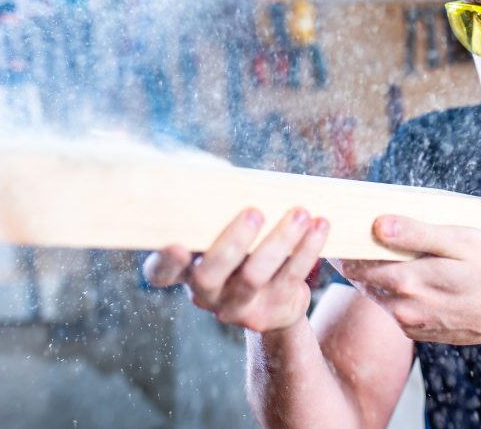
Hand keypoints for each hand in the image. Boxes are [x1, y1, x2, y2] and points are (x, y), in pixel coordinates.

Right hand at [142, 207, 329, 332]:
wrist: (273, 299)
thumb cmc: (241, 244)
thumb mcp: (222, 226)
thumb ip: (213, 202)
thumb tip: (216, 169)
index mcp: (185, 269)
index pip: (160, 273)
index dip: (165, 262)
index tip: (176, 245)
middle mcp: (205, 293)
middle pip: (209, 274)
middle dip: (232, 242)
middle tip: (254, 212)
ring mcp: (236, 307)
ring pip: (254, 277)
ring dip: (280, 241)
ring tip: (300, 212)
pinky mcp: (271, 312)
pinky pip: (291, 279)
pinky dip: (308, 249)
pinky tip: (320, 226)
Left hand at [332, 215, 480, 346]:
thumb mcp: (460, 241)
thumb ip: (418, 233)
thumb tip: (379, 224)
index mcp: (409, 280)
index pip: (356, 261)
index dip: (342, 243)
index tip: (333, 225)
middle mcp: (402, 306)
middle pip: (360, 277)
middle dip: (351, 255)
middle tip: (343, 231)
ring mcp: (407, 322)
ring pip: (374, 292)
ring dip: (370, 272)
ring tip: (369, 247)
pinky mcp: (415, 331)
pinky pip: (391, 306)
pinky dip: (388, 288)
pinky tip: (397, 271)